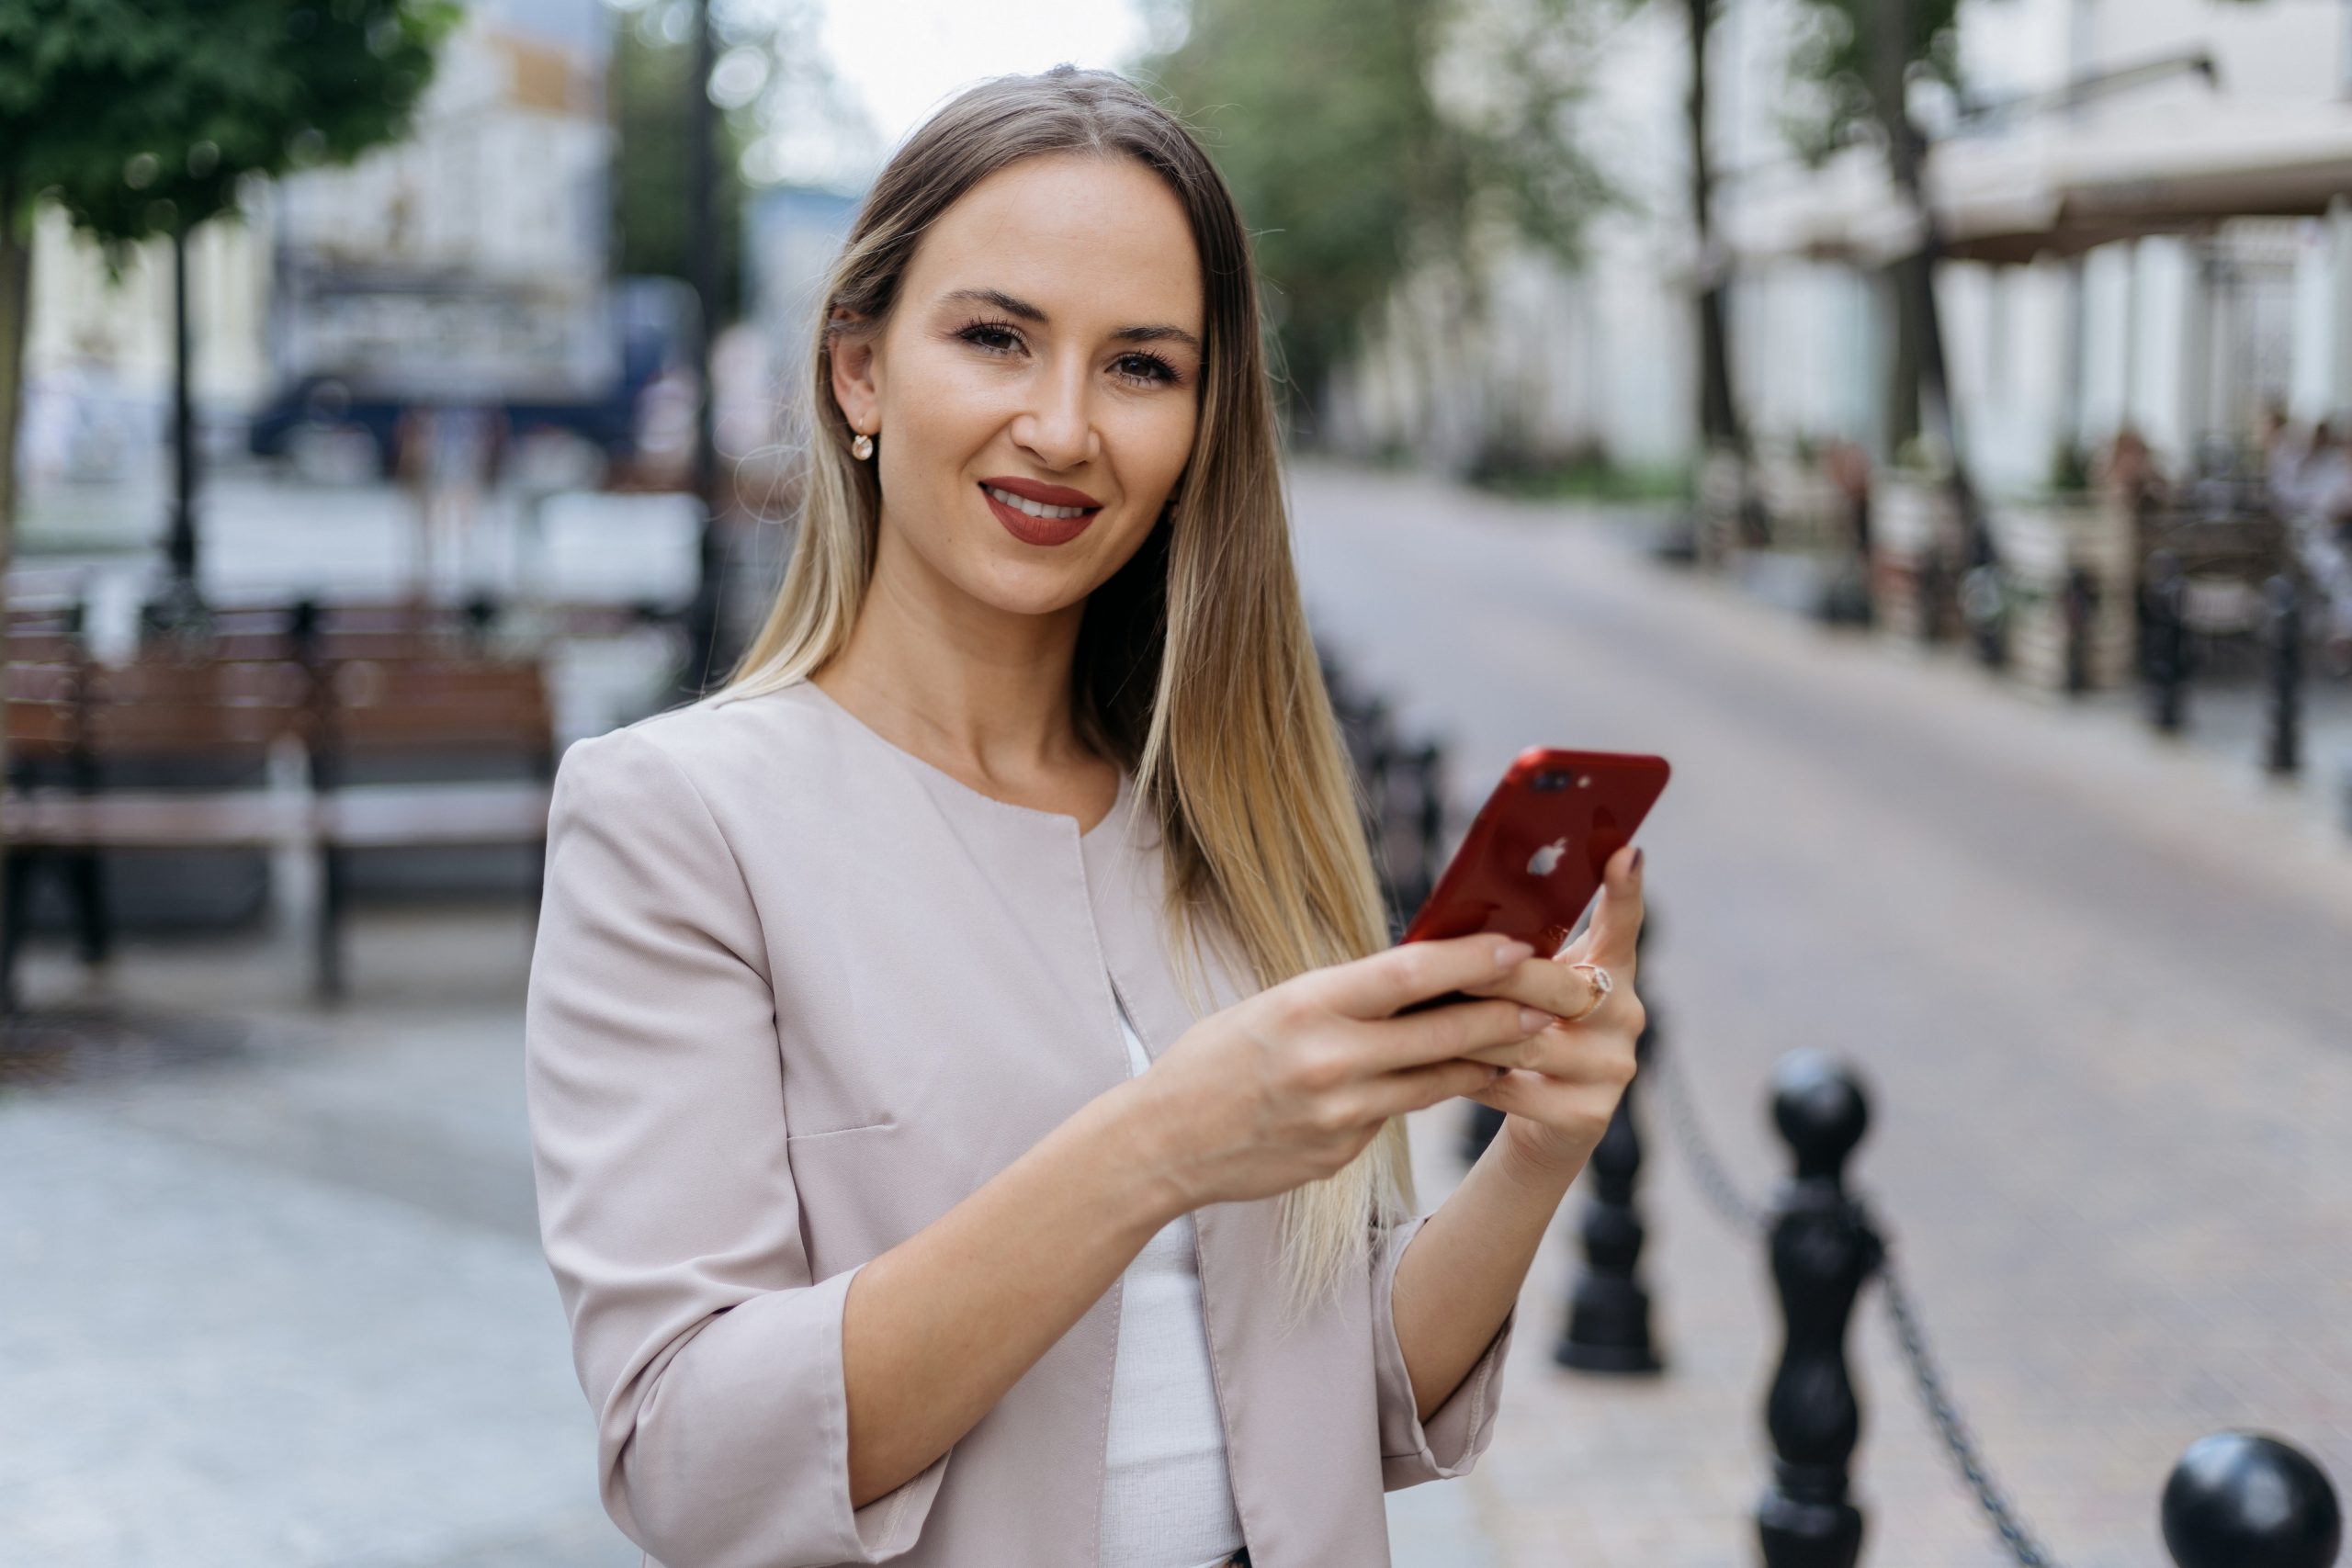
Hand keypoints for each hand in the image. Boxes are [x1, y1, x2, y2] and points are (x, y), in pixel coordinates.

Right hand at [1119, 934, 1555, 1211]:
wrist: (1163, 1141)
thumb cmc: (1217, 1058)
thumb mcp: (1274, 1006)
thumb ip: (1345, 997)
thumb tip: (1421, 975)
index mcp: (1308, 1005)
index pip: (1411, 974)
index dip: (1475, 959)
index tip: (1522, 947)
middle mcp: (1330, 1058)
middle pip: (1445, 1031)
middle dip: (1510, 1015)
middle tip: (1554, 1001)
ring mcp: (1340, 1113)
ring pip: (1438, 1080)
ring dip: (1486, 1059)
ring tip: (1523, 1041)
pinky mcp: (1343, 1152)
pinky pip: (1399, 1115)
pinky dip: (1423, 1093)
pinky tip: (1442, 1080)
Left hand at [1450, 843, 1647, 1177]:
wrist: (1542, 1125)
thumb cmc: (1521, 1036)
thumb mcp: (1527, 992)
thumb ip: (1517, 959)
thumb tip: (1454, 923)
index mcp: (1610, 971)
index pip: (1622, 924)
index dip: (1625, 888)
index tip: (1624, 850)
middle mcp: (1625, 1014)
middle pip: (1558, 986)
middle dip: (1497, 979)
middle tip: (1451, 972)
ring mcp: (1613, 1066)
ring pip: (1527, 1038)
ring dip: (1471, 1031)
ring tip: (1425, 1023)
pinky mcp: (1589, 1113)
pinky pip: (1513, 1087)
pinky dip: (1470, 1078)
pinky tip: (1442, 1071)